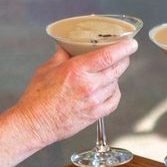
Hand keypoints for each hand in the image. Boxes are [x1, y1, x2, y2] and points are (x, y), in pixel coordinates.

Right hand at [14, 39, 136, 144]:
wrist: (35, 124)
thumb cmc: (37, 97)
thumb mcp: (47, 68)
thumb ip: (62, 54)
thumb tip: (69, 44)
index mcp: (77, 70)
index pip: (109, 55)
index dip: (124, 47)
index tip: (131, 43)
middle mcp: (89, 85)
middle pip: (117, 68)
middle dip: (123, 58)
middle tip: (123, 53)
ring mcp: (94, 101)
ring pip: (116, 83)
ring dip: (115, 75)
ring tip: (107, 72)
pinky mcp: (95, 114)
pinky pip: (114, 101)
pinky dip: (114, 92)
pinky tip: (109, 89)